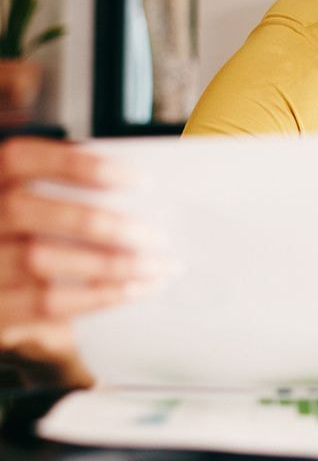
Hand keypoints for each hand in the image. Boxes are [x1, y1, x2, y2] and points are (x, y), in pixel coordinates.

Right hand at [0, 138, 156, 383]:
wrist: (8, 293)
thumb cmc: (35, 240)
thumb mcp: (43, 208)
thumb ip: (73, 195)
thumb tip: (141, 195)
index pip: (19, 158)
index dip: (78, 164)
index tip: (139, 178)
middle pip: (24, 210)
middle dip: (97, 222)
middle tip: (155, 235)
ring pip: (38, 261)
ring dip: (110, 265)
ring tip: (159, 266)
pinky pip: (44, 304)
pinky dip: (99, 295)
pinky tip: (136, 289)